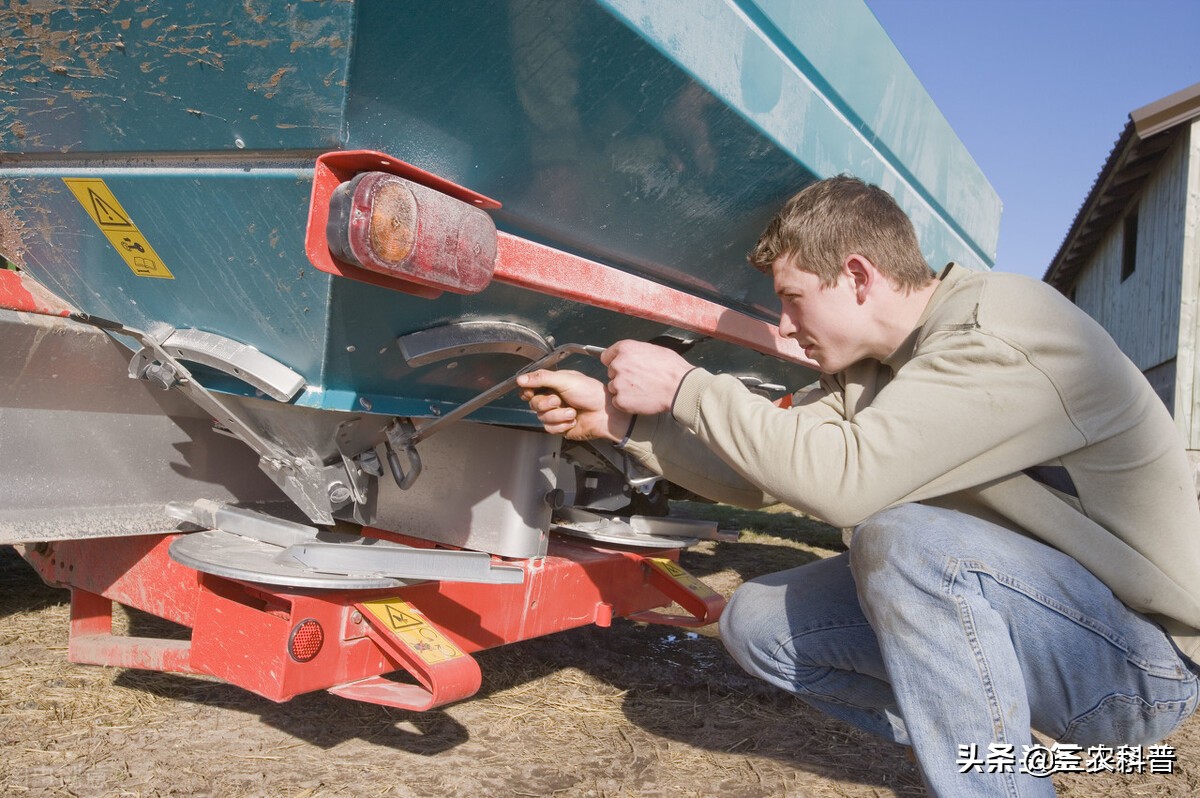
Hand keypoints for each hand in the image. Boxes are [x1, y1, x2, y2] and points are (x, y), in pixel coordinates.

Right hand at [517, 369, 631, 441]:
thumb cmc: (591, 393)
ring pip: (541, 417)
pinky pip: (549, 428)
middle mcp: (553, 398)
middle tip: (559, 400)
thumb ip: (542, 378)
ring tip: (572, 411)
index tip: (530, 392)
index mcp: (553, 383)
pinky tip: (573, 420)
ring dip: (558, 415)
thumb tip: (521, 379)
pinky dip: (561, 425)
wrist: (605, 413)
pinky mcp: (560, 427)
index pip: (531, 387)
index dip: (528, 391)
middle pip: (534, 403)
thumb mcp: (565, 380)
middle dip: (546, 403)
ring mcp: (556, 413)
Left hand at [602, 340, 694, 415]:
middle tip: (639, 380)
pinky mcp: (621, 400)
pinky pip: (617, 402)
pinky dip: (626, 403)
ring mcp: (618, 383)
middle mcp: (618, 364)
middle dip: (621, 376)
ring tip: (642, 390)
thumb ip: (635, 352)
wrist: (680, 388)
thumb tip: (629, 355)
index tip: (622, 367)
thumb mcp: (653, 350)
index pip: (606, 356)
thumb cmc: (672, 369)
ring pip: (613, 387)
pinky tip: (640, 399)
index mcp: (625, 349)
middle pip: (611, 372)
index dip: (614, 362)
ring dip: (623, 390)